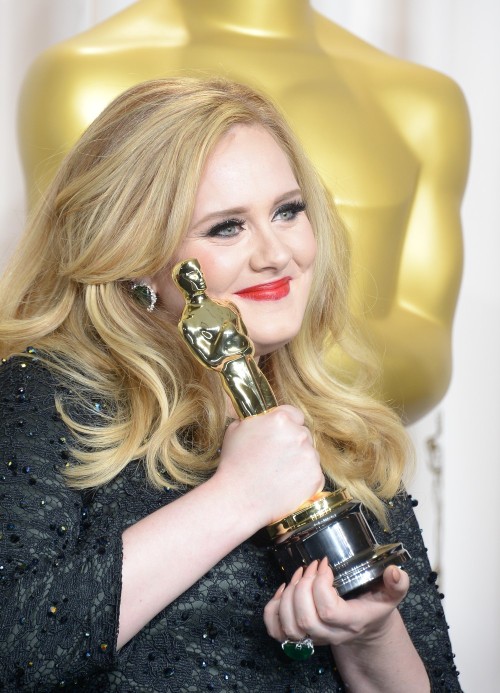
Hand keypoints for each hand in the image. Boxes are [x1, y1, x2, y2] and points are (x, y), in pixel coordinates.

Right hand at [213, 405, 323, 527]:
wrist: (238, 498)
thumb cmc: (234, 465)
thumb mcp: (236, 429)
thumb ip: (256, 419)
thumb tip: (262, 417)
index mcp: (280, 419)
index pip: (295, 415)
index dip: (287, 425)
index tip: (280, 436)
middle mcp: (299, 435)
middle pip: (303, 434)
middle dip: (293, 443)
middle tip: (277, 458)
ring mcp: (310, 456)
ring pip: (310, 454)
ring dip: (299, 460)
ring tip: (279, 473)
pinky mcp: (316, 477)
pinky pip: (314, 473)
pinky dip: (304, 478)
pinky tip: (287, 484)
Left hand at [264, 558, 408, 646]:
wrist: (364, 626)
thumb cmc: (373, 604)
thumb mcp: (390, 594)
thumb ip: (397, 584)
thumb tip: (395, 572)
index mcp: (351, 623)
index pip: (329, 611)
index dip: (321, 585)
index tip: (325, 564)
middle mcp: (330, 634)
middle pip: (305, 618)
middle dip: (303, 586)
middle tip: (312, 566)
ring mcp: (312, 637)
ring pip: (288, 625)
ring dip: (288, 594)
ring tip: (300, 574)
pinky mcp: (298, 635)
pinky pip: (275, 629)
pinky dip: (273, 608)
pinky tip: (284, 589)